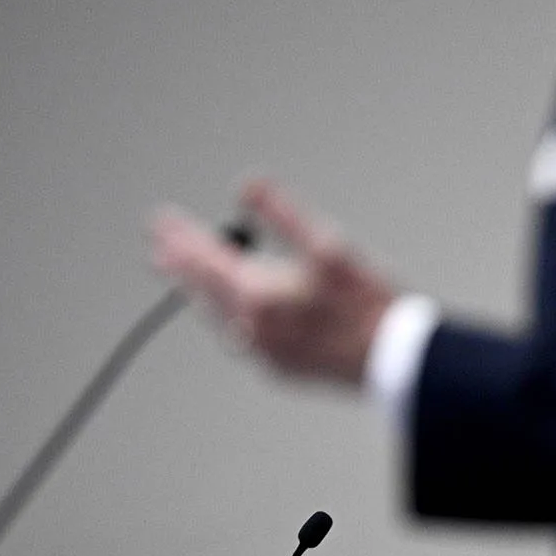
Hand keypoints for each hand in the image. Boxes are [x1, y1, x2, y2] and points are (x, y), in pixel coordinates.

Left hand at [149, 177, 394, 386]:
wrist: (396, 361)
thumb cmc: (368, 304)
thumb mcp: (329, 245)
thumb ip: (282, 214)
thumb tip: (247, 186)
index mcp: (259, 296)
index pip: (206, 260)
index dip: (181, 237)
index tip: (161, 222)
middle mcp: (254, 329)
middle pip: (205, 292)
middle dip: (182, 267)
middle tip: (159, 250)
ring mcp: (266, 353)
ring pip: (220, 319)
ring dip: (202, 295)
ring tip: (189, 281)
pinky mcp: (281, 369)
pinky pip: (241, 340)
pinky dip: (229, 320)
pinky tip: (233, 316)